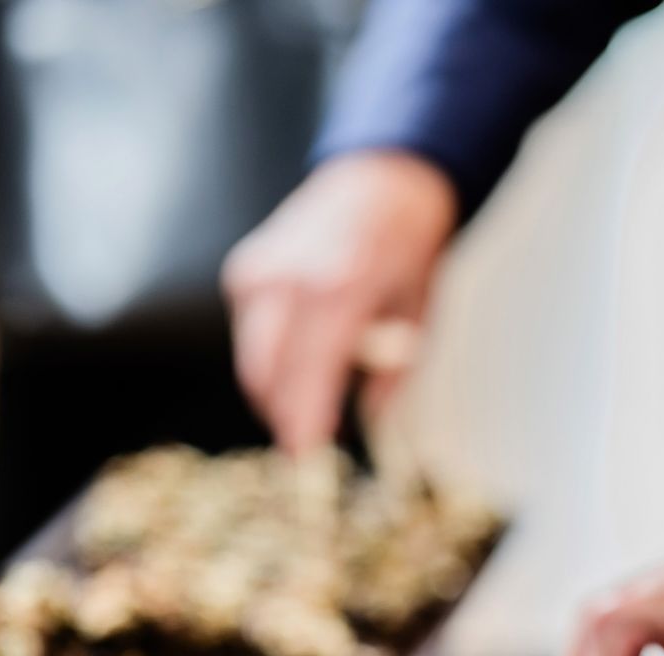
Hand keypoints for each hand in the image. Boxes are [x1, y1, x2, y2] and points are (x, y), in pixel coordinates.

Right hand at [222, 150, 456, 453]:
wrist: (383, 183)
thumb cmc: (408, 254)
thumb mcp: (418, 320)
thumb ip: (391, 376)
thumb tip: (366, 424)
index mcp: (339, 290)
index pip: (309, 377)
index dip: (304, 425)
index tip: (307, 464)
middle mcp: (289, 280)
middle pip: (268, 376)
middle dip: (285, 418)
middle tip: (308, 449)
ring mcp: (260, 273)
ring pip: (252, 360)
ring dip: (277, 393)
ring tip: (311, 408)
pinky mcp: (245, 271)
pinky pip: (250, 335)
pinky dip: (271, 359)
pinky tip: (303, 360)